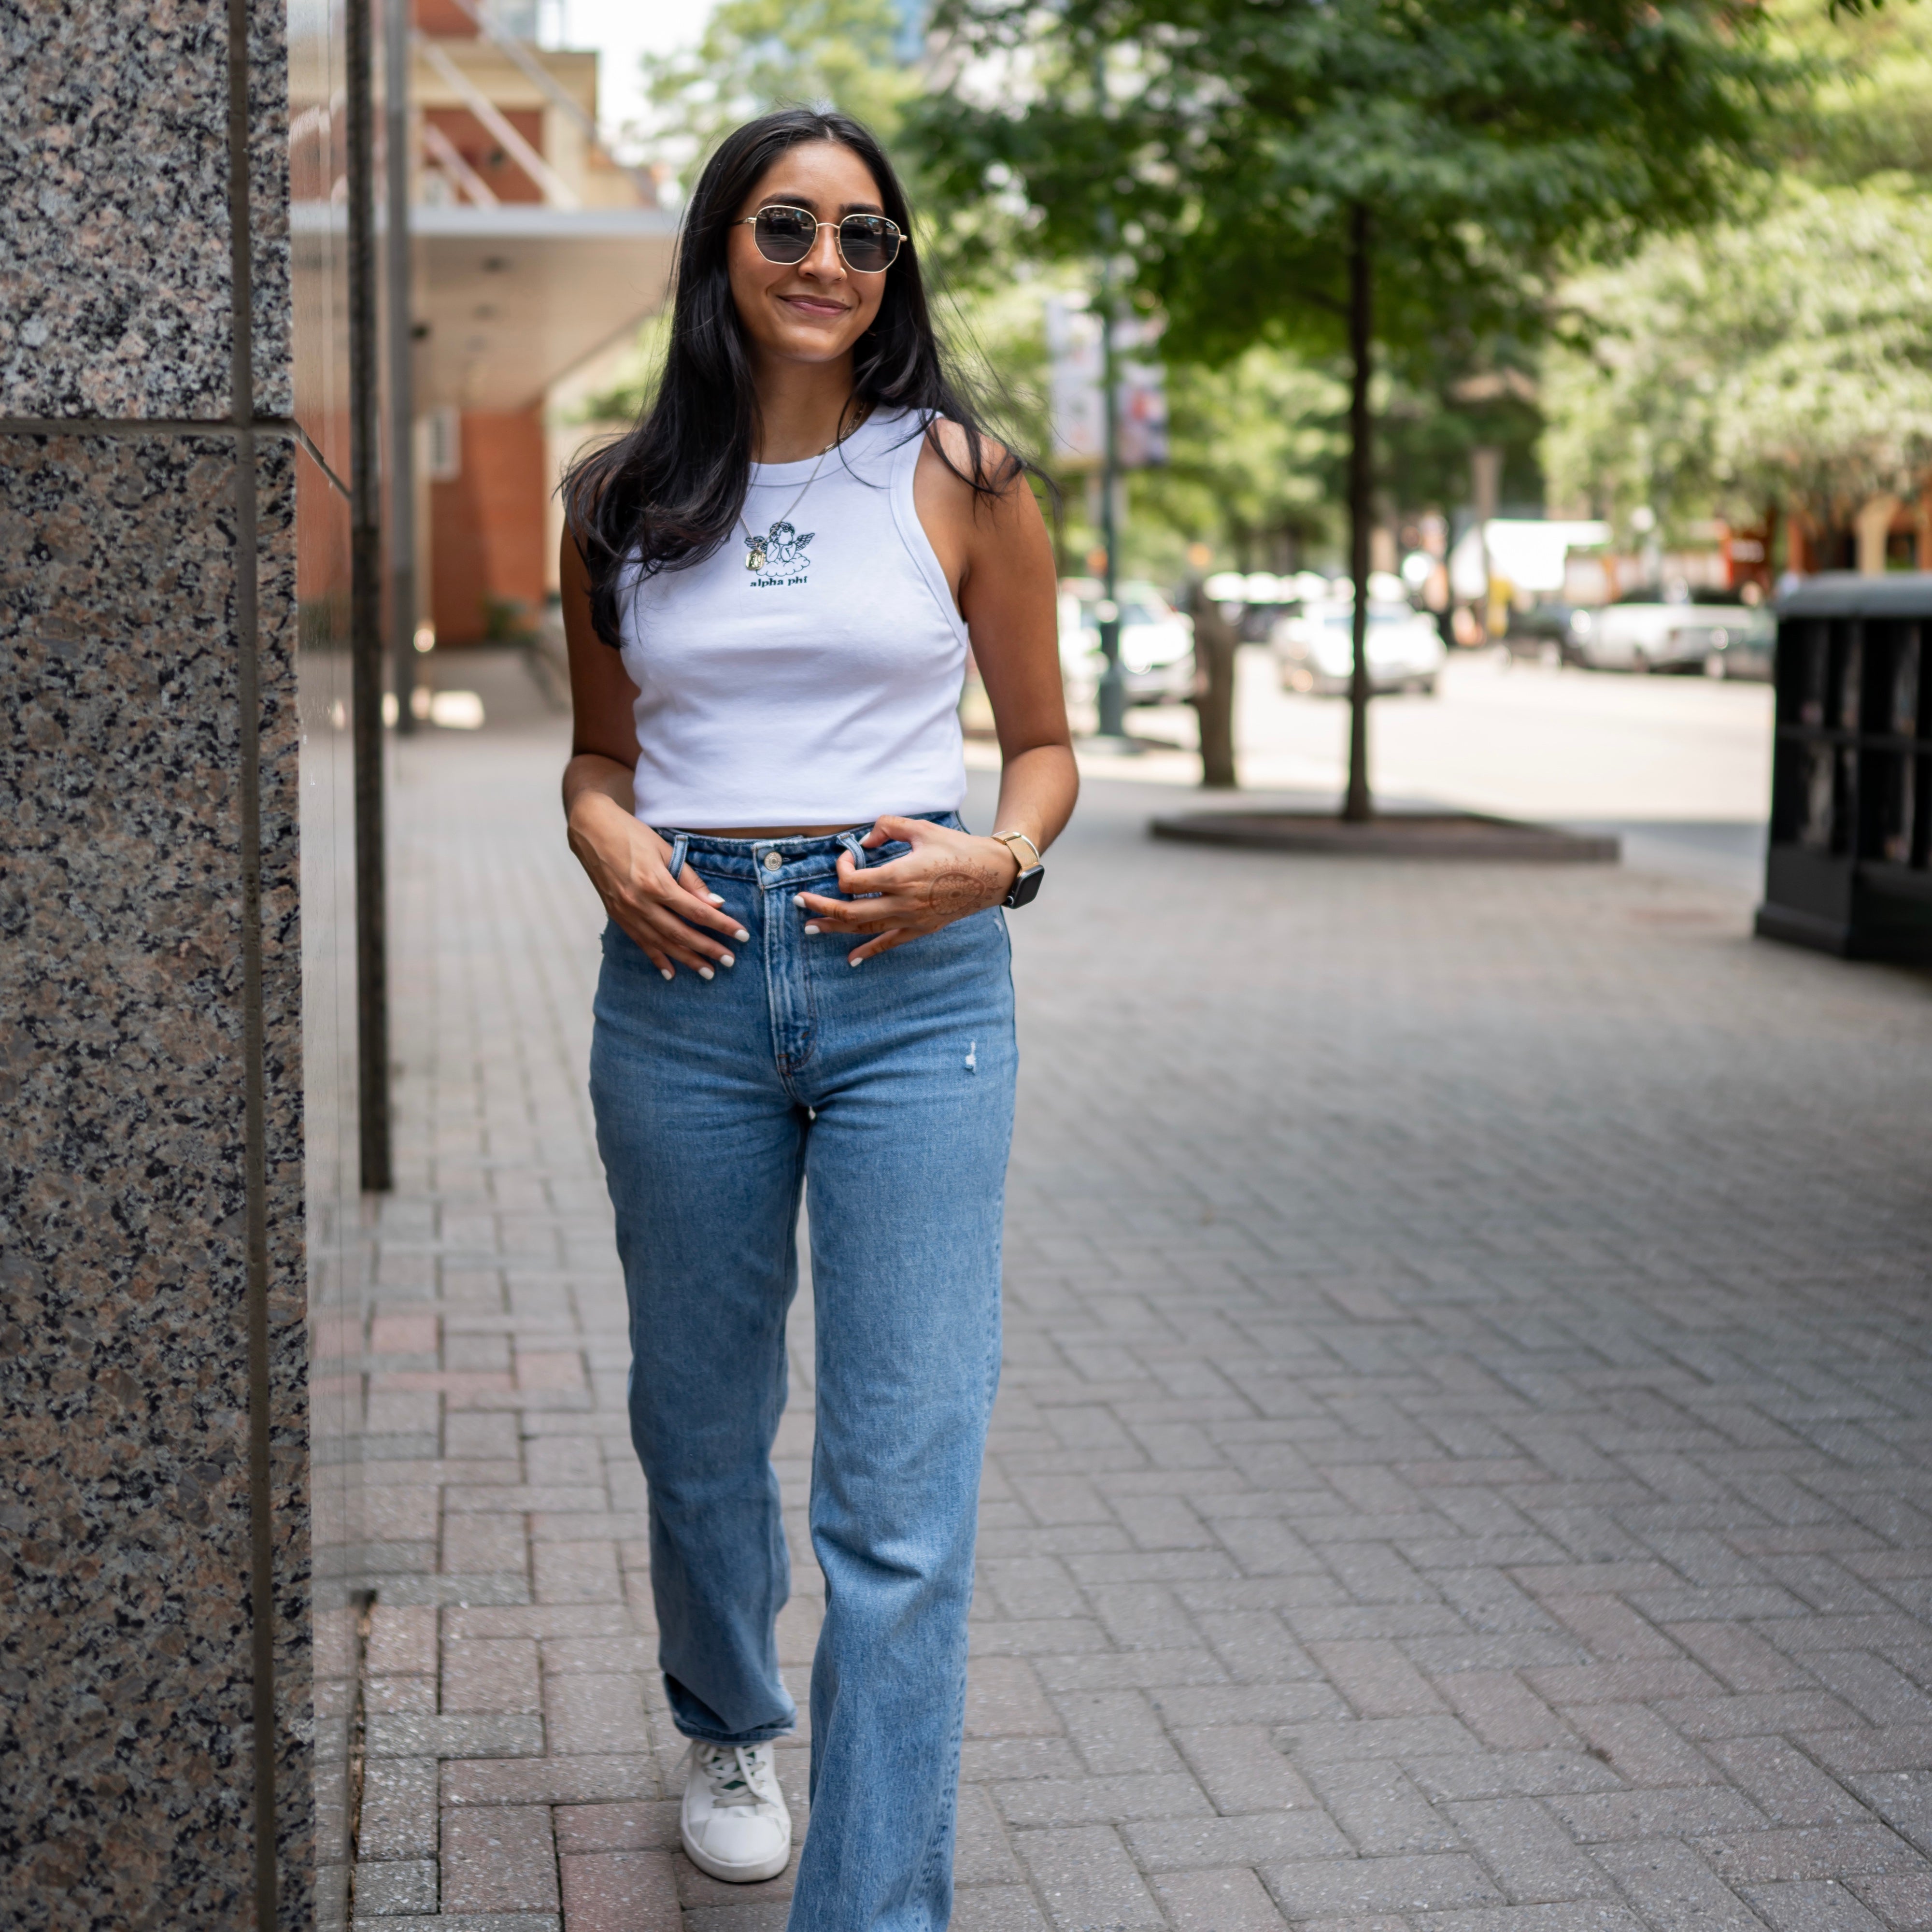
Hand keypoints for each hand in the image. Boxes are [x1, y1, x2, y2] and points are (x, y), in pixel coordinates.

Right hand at [566, 792, 747, 979]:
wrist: (591, 830)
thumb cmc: (631, 834)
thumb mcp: (665, 849)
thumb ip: (690, 879)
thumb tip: (715, 903)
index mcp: (655, 883)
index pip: (697, 911)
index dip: (721, 925)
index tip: (741, 936)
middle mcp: (639, 902)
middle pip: (681, 933)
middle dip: (708, 949)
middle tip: (730, 961)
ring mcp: (626, 912)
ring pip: (661, 943)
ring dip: (686, 959)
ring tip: (707, 972)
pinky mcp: (616, 915)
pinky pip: (640, 942)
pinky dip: (656, 959)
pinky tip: (670, 973)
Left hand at [793, 816, 1021, 963]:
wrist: (990, 874)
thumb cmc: (956, 848)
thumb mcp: (920, 828)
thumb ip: (887, 826)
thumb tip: (863, 841)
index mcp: (899, 875)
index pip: (853, 881)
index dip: (841, 869)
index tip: (847, 857)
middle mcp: (901, 902)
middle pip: (849, 911)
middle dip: (820, 907)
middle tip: (798, 903)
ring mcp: (910, 919)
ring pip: (863, 929)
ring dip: (834, 928)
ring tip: (811, 928)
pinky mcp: (920, 929)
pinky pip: (889, 944)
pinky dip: (868, 953)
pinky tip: (851, 960)